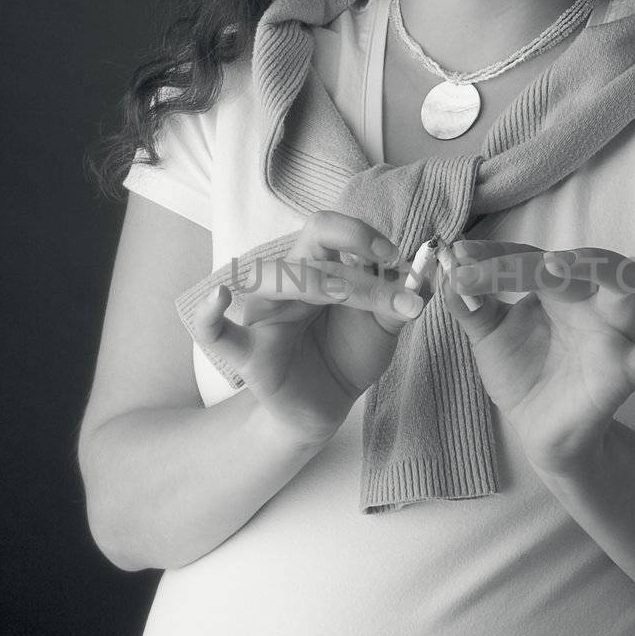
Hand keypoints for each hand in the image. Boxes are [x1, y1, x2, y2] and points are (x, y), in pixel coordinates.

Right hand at [191, 211, 424, 442]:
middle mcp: (286, 283)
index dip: (361, 234)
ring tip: (355, 299)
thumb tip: (424, 275)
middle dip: (356, 268)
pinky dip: (210, 315)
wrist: (327, 405)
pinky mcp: (248, 354)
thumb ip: (400, 301)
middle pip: (308, 249)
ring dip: (323, 284)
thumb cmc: (347, 355)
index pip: (328, 230)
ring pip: (277, 279)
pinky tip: (219, 296)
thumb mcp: (383, 327)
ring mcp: (264, 315)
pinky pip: (217, 333)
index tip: (397, 258)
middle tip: (391, 291)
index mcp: (317, 267)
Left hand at [436, 239, 634, 471]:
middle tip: (508, 265)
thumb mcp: (487, 337)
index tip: (459, 256)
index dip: (495, 255)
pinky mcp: (624, 372)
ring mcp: (610, 333)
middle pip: (581, 262)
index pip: (529, 258)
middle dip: (545, 259)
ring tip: (557, 268)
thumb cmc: (520, 373)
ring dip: (598, 268)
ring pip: (626, 284)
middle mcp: (587, 301)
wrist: (538, 430)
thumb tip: (450, 270)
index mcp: (554, 288)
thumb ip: (470, 305)